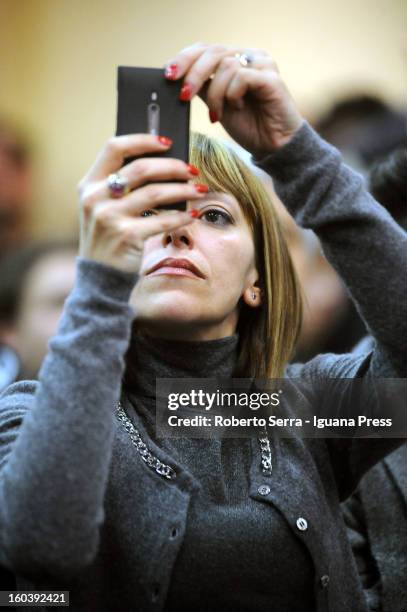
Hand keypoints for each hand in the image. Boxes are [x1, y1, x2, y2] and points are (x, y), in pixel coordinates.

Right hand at [78, 135, 206, 273]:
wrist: (99, 280)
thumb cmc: (110, 239)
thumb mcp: (104, 209)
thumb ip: (122, 187)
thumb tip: (165, 165)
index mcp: (88, 185)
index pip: (114, 147)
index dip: (143, 140)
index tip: (167, 141)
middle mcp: (95, 198)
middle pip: (141, 168)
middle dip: (172, 166)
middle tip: (192, 170)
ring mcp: (109, 218)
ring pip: (155, 193)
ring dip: (183, 190)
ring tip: (199, 190)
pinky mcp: (126, 237)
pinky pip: (161, 220)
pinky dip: (180, 217)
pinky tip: (191, 216)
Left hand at [164, 43, 302, 157]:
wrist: (274, 147)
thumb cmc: (248, 126)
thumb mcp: (216, 105)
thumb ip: (201, 88)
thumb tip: (174, 79)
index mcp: (235, 59)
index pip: (205, 48)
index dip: (184, 58)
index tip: (168, 75)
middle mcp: (249, 56)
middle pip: (212, 52)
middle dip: (193, 74)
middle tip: (183, 95)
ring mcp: (262, 64)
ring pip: (225, 65)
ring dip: (215, 94)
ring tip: (217, 114)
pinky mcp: (271, 78)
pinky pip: (241, 77)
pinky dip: (232, 94)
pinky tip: (237, 107)